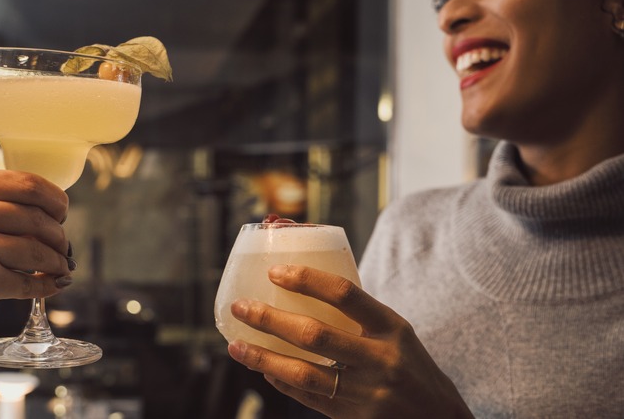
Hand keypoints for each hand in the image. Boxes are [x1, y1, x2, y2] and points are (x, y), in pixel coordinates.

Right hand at [0, 171, 72, 383]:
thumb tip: (39, 210)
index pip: (22, 181)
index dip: (53, 198)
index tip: (61, 211)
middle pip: (36, 215)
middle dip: (58, 232)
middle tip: (62, 244)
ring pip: (38, 249)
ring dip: (57, 261)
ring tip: (59, 267)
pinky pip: (28, 282)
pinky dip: (45, 286)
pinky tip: (50, 287)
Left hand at [226, 265, 472, 418]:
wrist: (439, 418)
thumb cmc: (410, 365)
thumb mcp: (396, 332)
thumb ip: (358, 315)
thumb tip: (302, 285)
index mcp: (392, 327)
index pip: (345, 294)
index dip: (306, 280)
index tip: (275, 272)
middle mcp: (380, 359)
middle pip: (315, 335)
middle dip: (270, 319)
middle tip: (240, 307)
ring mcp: (366, 393)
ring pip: (304, 374)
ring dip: (263, 358)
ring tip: (236, 345)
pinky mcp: (353, 418)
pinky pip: (307, 398)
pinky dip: (281, 382)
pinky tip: (262, 368)